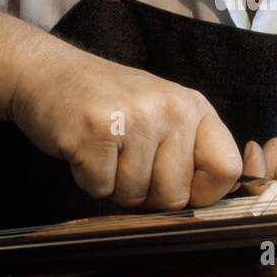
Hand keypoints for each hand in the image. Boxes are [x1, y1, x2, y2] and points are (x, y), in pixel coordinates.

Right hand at [10, 40, 241, 209]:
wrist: (48, 73)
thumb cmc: (108, 102)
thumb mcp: (162, 114)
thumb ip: (189, 152)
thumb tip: (212, 203)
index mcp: (194, 107)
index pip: (227, 169)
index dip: (205, 194)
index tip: (180, 188)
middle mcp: (171, 110)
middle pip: (176, 195)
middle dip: (147, 194)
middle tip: (126, 161)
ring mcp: (134, 120)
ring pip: (135, 196)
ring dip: (114, 186)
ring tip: (105, 151)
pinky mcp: (95, 133)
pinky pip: (101, 189)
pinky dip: (89, 180)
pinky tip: (85, 150)